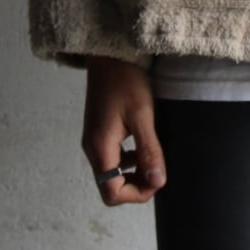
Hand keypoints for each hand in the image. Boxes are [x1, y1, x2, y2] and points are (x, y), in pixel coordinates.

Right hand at [82, 55, 167, 203]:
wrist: (109, 55)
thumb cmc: (126, 81)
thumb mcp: (142, 116)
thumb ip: (149, 151)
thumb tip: (158, 182)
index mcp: (99, 148)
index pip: (112, 192)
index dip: (137, 194)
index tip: (158, 179)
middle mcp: (92, 149)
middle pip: (110, 186)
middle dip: (136, 185)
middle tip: (158, 170)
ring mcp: (93, 141)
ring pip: (111, 173)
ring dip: (133, 173)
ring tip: (152, 157)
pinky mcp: (98, 132)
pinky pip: (112, 159)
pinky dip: (128, 161)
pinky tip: (142, 145)